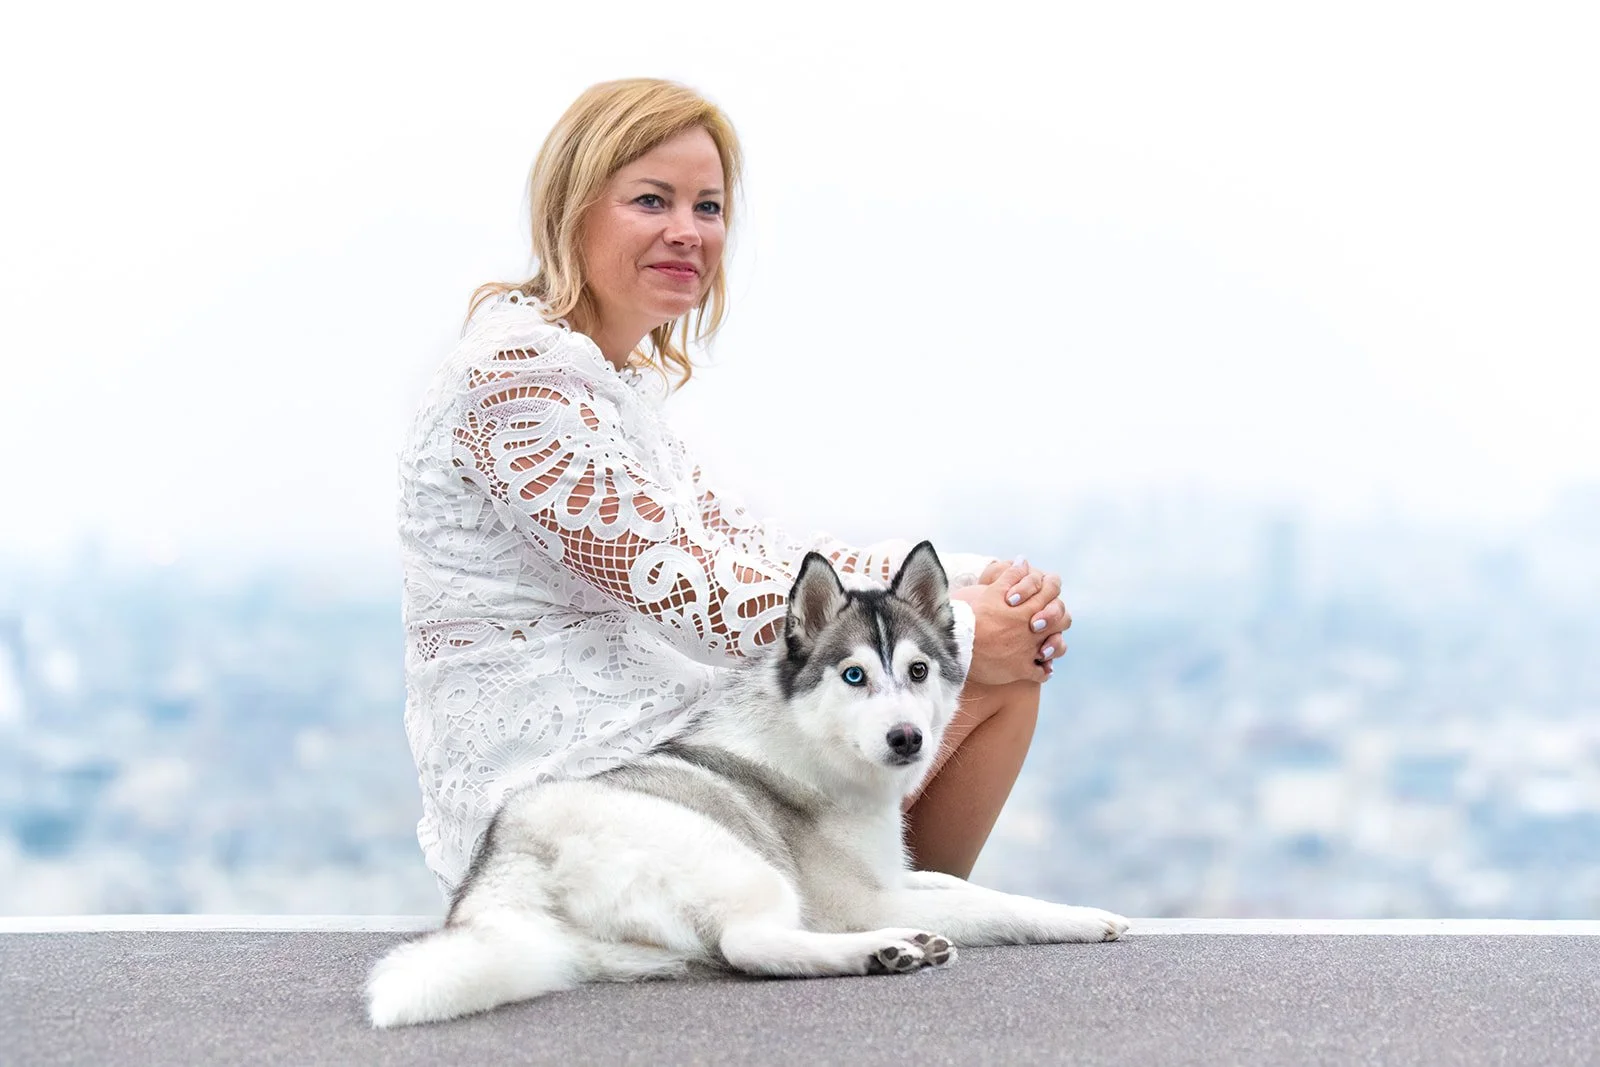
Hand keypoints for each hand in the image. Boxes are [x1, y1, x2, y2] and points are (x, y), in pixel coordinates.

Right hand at [953, 559, 1064, 684]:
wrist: (958, 644)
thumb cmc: (973, 617)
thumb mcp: (992, 592)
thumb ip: (1011, 575)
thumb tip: (1024, 560)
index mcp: (1028, 608)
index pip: (1053, 592)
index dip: (1051, 591)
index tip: (1044, 595)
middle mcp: (1033, 629)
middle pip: (1062, 620)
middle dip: (1057, 618)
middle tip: (1046, 620)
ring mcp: (1029, 650)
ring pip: (1056, 647)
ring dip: (1054, 646)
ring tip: (1045, 646)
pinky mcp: (1021, 669)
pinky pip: (1041, 671)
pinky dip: (1042, 669)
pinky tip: (1039, 666)